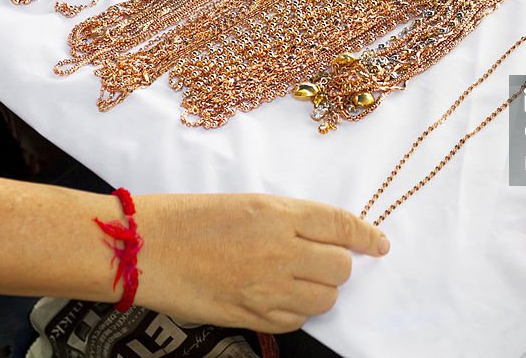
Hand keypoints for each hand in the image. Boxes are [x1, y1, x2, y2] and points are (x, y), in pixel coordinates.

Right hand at [133, 193, 388, 331]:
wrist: (146, 248)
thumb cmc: (191, 218)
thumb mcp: (248, 204)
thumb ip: (291, 219)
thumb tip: (327, 238)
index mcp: (280, 213)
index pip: (342, 225)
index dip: (366, 235)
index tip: (379, 244)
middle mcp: (281, 250)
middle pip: (340, 267)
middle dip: (338, 265)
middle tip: (319, 261)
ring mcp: (267, 287)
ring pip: (324, 299)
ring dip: (319, 291)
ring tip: (296, 281)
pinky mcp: (251, 316)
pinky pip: (295, 321)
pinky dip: (295, 312)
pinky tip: (277, 299)